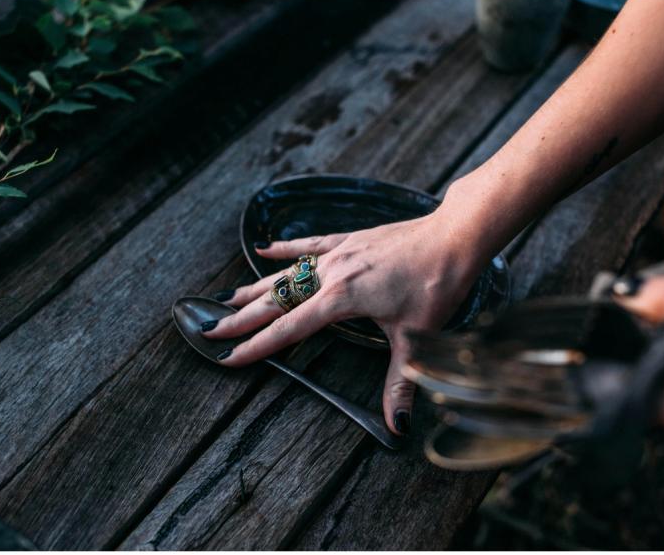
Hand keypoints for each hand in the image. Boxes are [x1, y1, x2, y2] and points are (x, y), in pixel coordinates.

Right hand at [202, 201, 484, 434]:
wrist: (453, 237)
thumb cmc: (436, 285)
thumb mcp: (415, 337)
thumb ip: (398, 383)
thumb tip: (397, 426)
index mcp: (341, 298)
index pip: (288, 328)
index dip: (257, 346)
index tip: (229, 357)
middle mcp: (331, 274)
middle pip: (276, 300)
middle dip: (241, 318)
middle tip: (209, 329)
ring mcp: (338, 255)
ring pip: (286, 273)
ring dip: (256, 288)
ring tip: (226, 298)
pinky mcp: (349, 240)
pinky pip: (308, 245)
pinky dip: (285, 250)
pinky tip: (264, 249)